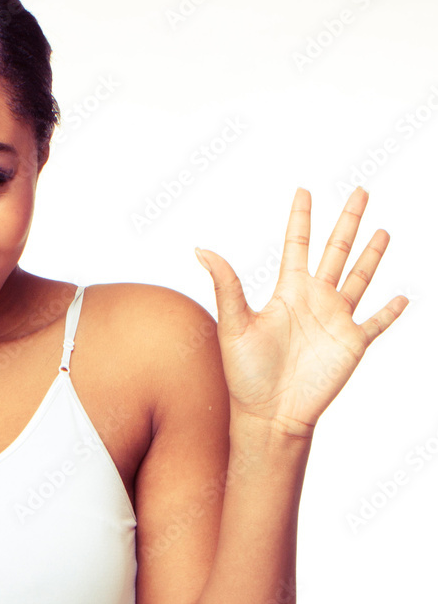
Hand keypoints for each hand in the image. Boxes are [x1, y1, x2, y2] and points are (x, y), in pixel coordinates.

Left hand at [194, 186, 408, 437]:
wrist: (268, 413)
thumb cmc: (245, 373)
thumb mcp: (234, 324)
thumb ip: (226, 285)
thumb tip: (201, 249)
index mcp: (286, 291)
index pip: (297, 244)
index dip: (301, 217)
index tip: (304, 190)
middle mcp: (314, 300)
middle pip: (336, 251)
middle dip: (348, 221)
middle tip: (360, 191)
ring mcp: (335, 320)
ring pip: (360, 278)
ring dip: (372, 255)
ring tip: (382, 231)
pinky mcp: (353, 344)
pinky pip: (377, 322)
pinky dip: (391, 311)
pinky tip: (404, 297)